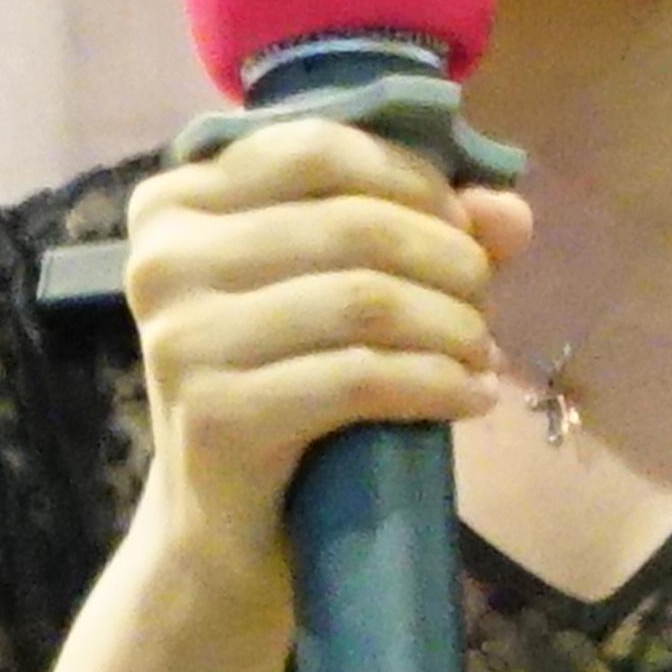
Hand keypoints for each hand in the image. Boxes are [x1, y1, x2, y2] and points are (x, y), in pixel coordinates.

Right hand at [114, 113, 542, 586]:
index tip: (465, 229)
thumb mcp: (342, 286)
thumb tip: (510, 212)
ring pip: (364, 299)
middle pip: (352, 224)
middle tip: (484, 302)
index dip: (413, 180)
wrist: (220, 521)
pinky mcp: (216, 416)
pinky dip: (436, 384)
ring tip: (482, 352)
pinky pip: (359, 379)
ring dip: (451, 326)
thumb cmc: (283, 379)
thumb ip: (425, 230)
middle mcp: (162, 259)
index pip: (317, 149)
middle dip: (447, 259)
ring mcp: (181, 339)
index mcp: (176, 202)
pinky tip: (471, 396)